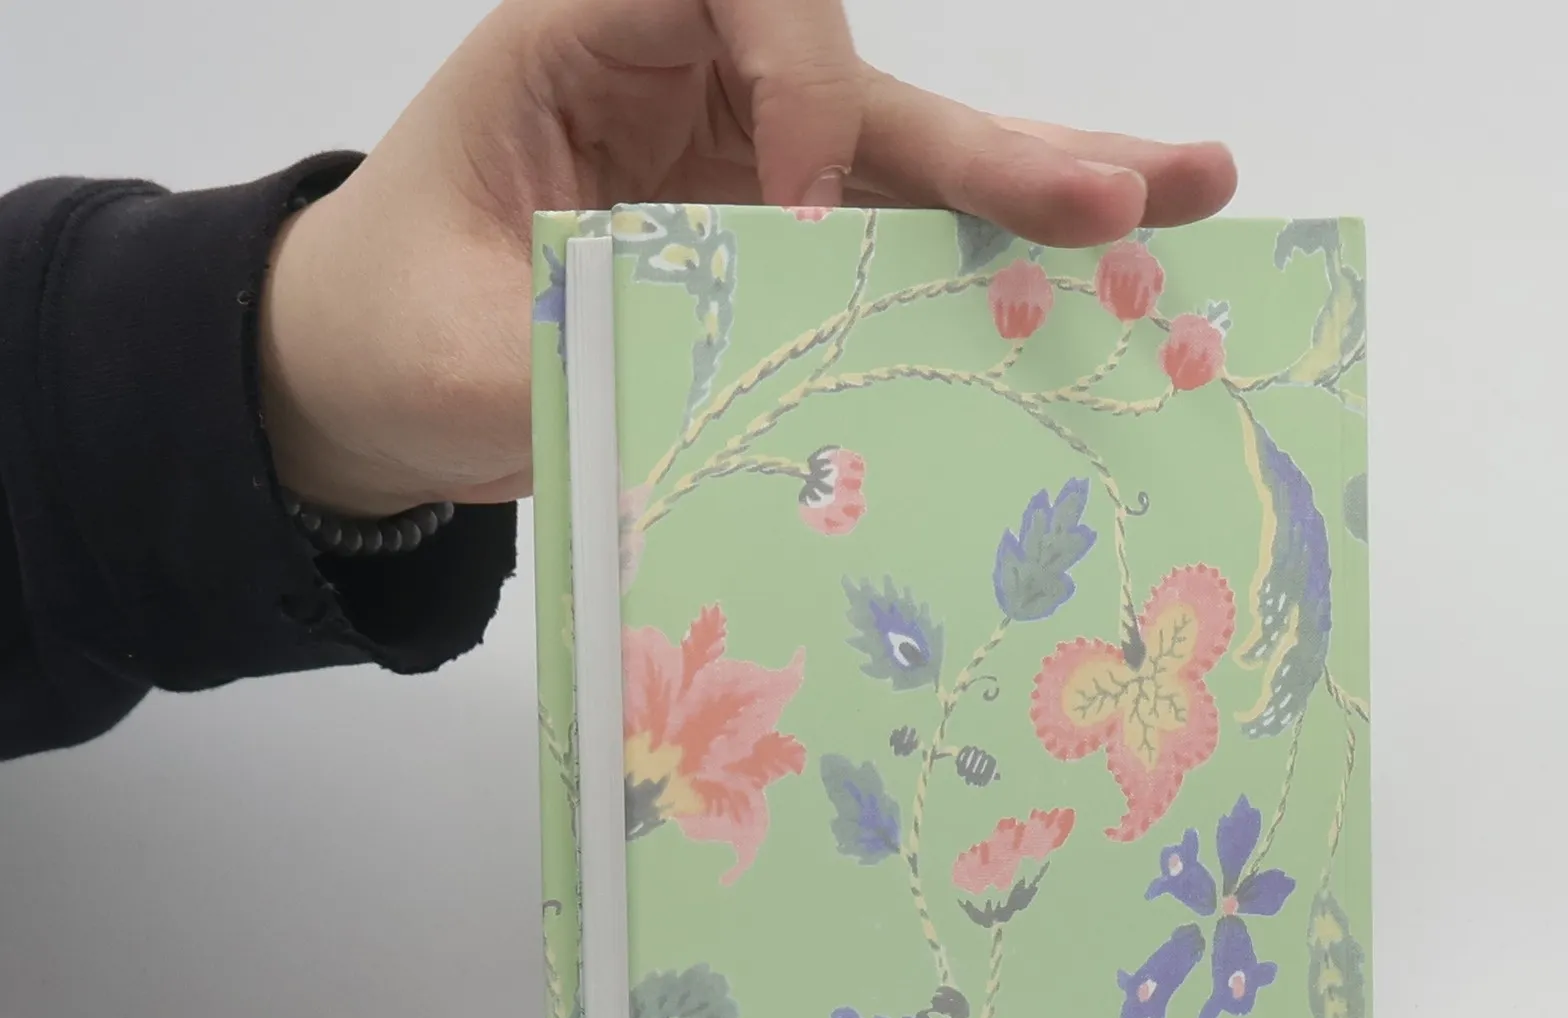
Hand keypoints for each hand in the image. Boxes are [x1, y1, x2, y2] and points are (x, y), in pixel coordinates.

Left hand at [259, 0, 1235, 517]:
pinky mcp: (786, 250)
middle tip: (1124, 194)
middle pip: (866, 82)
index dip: (796, 75)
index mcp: (590, 44)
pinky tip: (1105, 292)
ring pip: (914, 163)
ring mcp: (753, 168)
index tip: (798, 211)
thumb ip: (578, 357)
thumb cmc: (388, 323)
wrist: (375, 369)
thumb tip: (711, 417)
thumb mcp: (452, 346)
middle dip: (993, 148)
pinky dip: (992, 277)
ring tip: (1186, 200)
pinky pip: (900, 252)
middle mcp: (696, 87)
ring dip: (1043, 195)